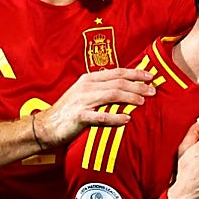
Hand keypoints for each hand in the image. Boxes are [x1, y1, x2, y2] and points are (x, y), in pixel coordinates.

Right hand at [34, 68, 157, 148]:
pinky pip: (100, 116)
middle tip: (153, 90)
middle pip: (117, 82)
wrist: (46, 126)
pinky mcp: (79, 116)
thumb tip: (125, 88)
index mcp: (89, 79)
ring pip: (111, 95)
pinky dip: (115, 117)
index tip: (151, 76)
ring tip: (143, 101)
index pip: (116, 72)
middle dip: (137, 85)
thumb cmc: (69, 111)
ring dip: (130, 97)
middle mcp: (86, 87)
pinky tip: (127, 119)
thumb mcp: (85, 94)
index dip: (135, 73)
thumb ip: (102, 89)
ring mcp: (82, 101)